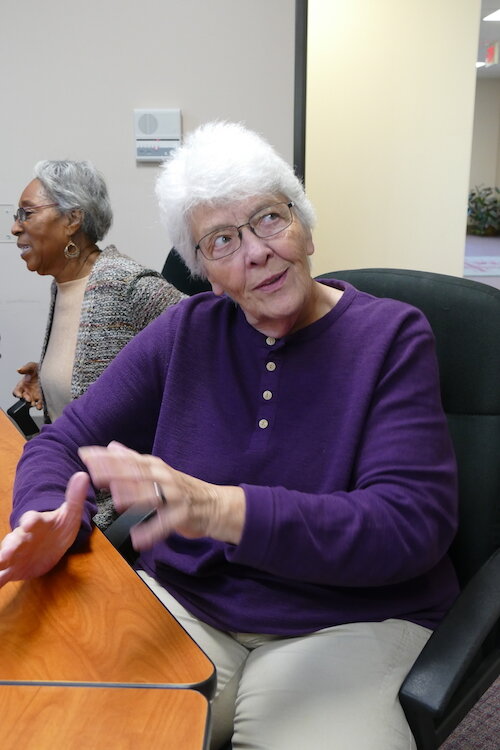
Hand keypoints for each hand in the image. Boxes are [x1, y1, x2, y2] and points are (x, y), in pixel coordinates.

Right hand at [0, 472, 88, 586]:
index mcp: (37, 523)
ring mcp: (17, 552)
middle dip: (9, 546)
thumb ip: (74, 498)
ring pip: (5, 556)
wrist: (52, 544)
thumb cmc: (59, 527)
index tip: (28, 523)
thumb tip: (82, 475)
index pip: (32, 519)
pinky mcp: (14, 568)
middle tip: (4, 555)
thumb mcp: (71, 514)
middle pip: (14, 539)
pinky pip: (3, 574)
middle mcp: (23, 537)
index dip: (30, 520)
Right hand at [13, 362, 42, 409]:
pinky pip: (39, 404)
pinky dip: (39, 406)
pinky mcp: (41, 399)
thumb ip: (26, 368)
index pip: (16, 391)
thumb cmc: (38, 369)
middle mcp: (27, 391)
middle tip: (29, 399)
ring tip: (34, 404)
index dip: (17, 393)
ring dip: (32, 404)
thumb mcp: (32, 366)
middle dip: (25, 399)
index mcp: (23, 385)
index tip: (19, 395)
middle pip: (23, 398)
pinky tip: (40, 405)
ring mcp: (34, 396)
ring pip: (30, 403)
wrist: (50, 372)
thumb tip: (19, 369)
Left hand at [79, 442, 244, 549]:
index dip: (106, 457)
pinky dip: (152, 532)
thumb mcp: (156, 470)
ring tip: (117, 501)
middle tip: (94, 474)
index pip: (126, 459)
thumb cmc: (180, 489)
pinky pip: (165, 524)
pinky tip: (137, 540)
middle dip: (116, 472)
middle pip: (137, 474)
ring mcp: (174, 496)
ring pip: (152, 496)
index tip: (84, 454)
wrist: (214, 504)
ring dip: (135, 498)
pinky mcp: (183, 515)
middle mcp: (163, 477)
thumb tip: (111, 445)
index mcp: (154, 466)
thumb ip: (133, 460)